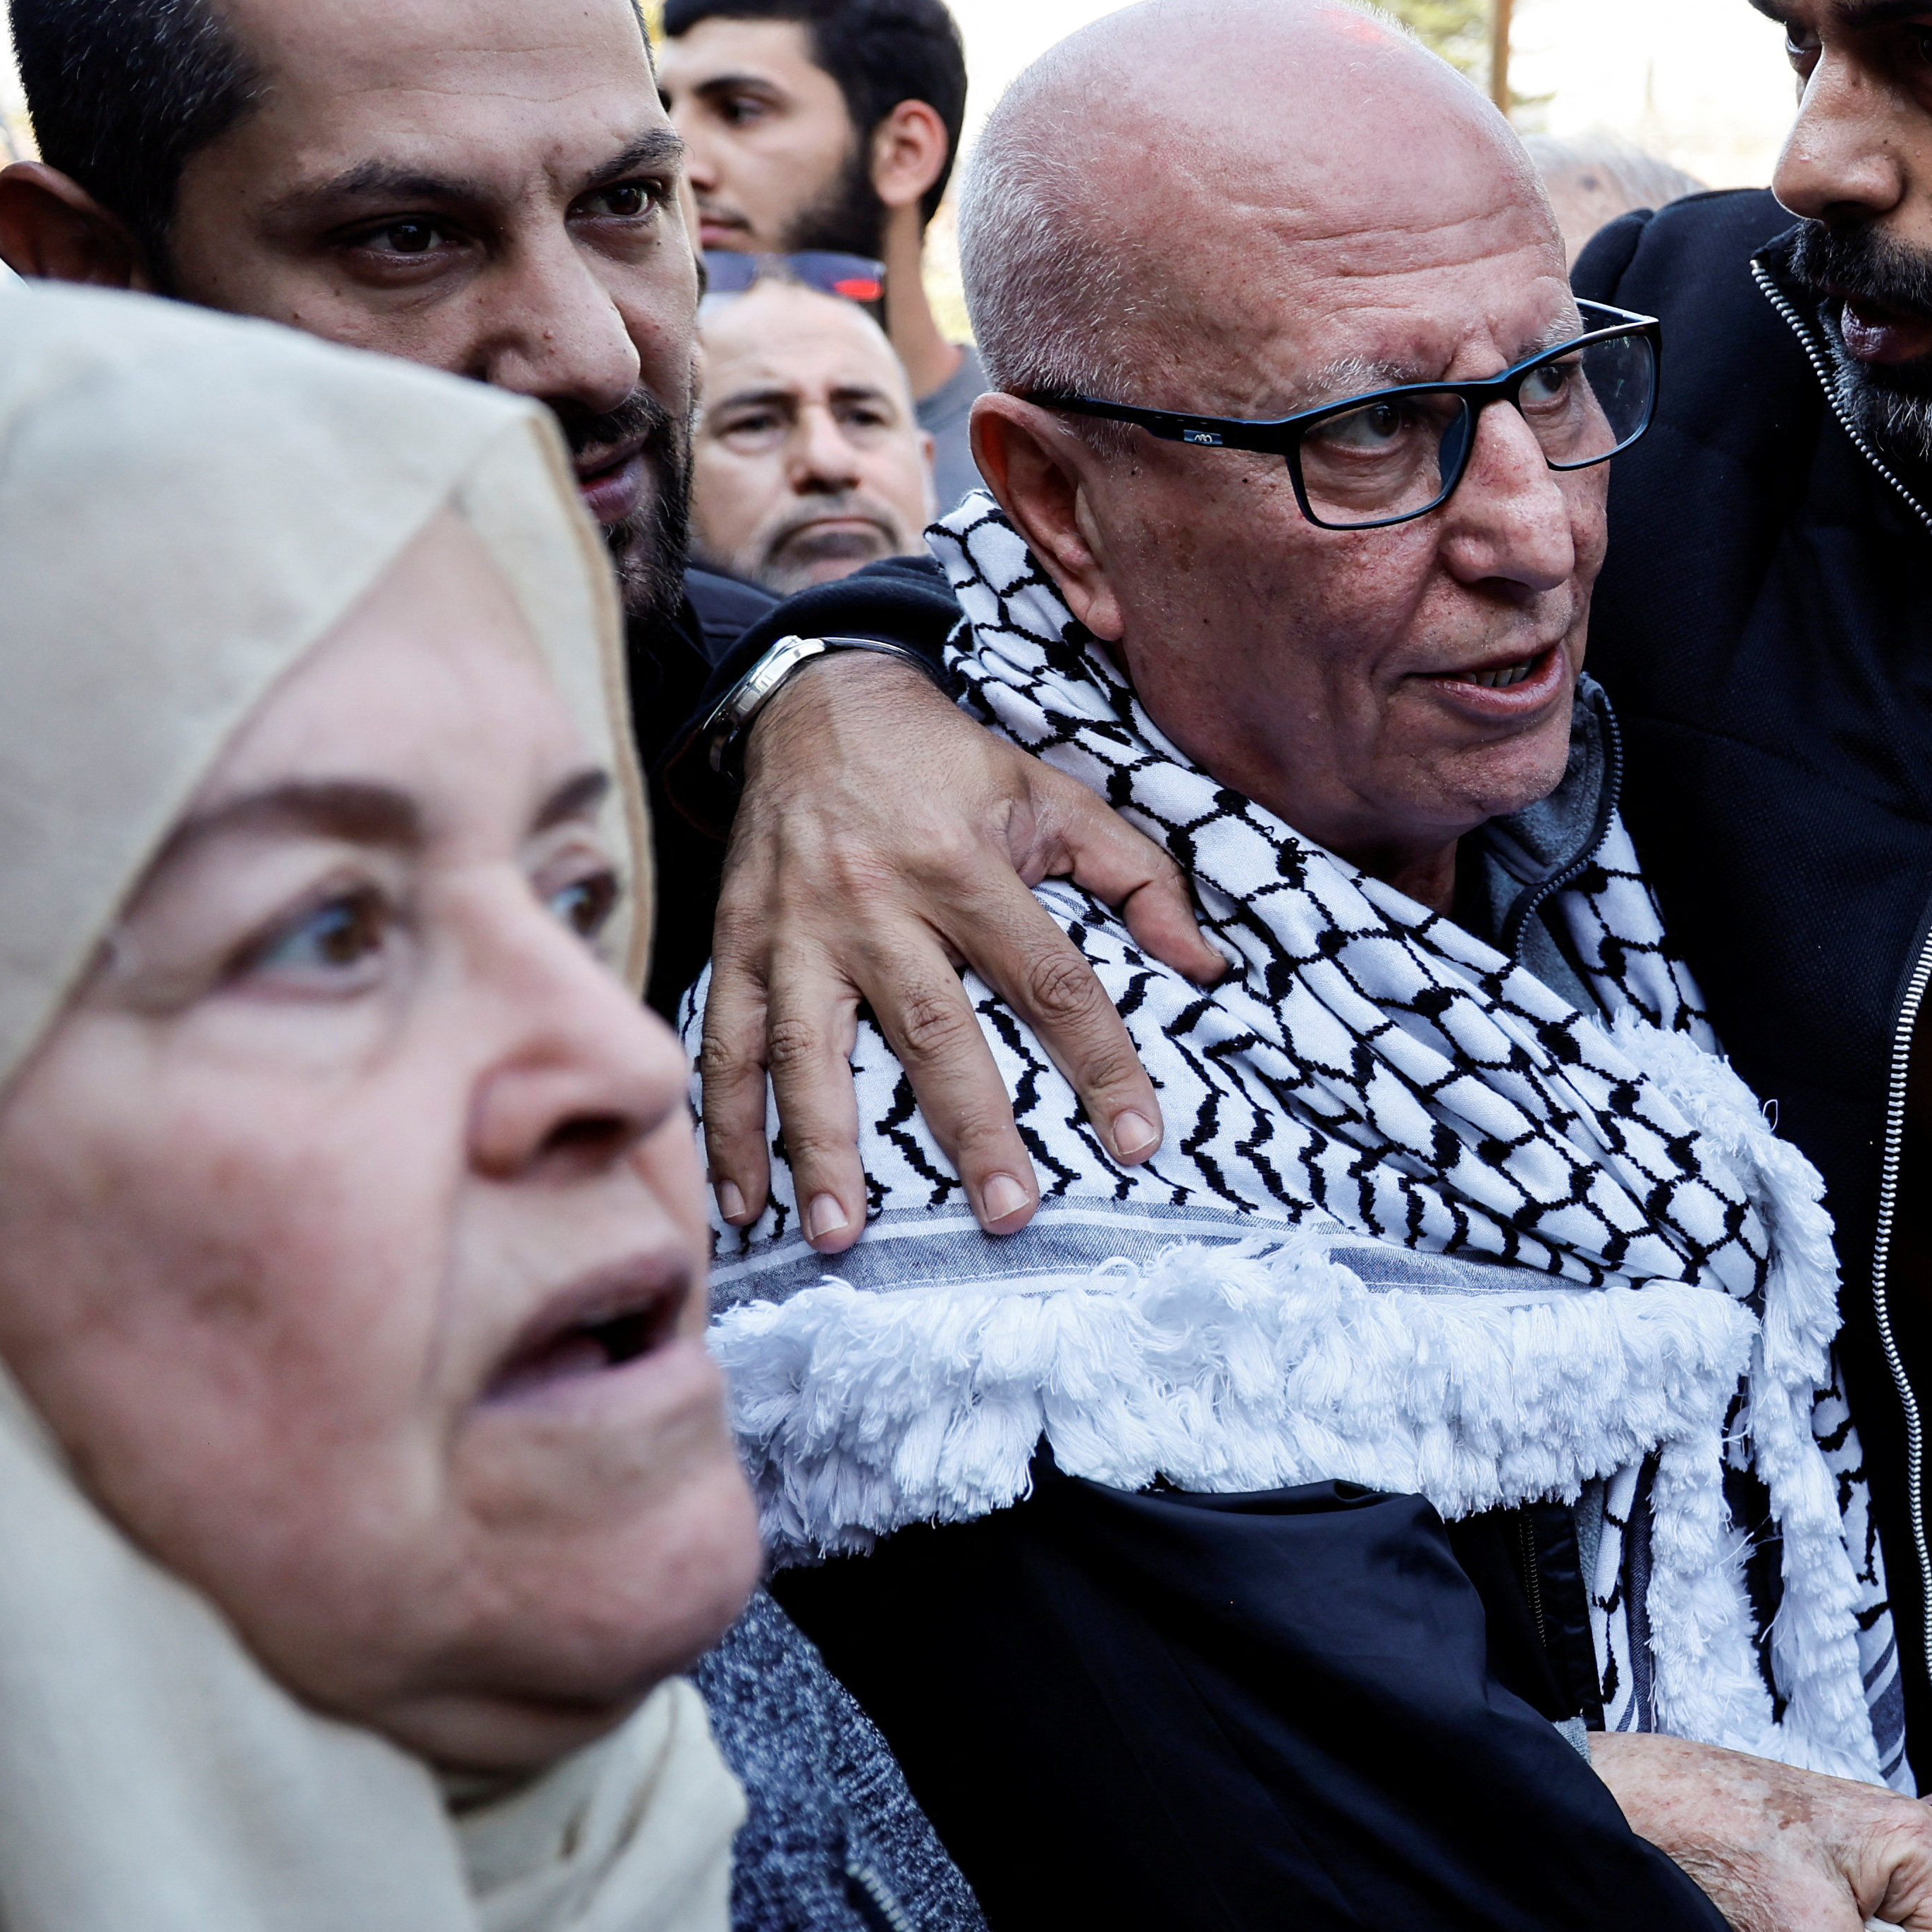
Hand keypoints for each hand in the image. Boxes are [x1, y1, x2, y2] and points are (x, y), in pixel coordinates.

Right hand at [697, 653, 1225, 1250]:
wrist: (812, 697)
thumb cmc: (945, 761)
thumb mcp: (1053, 795)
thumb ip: (1138, 876)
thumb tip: (1206, 966)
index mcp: (966, 867)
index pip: (1051, 982)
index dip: (1101, 1063)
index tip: (1138, 1140)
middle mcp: (876, 903)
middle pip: (932, 1032)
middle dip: (971, 1130)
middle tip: (1006, 1215)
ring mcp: (795, 928)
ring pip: (808, 1051)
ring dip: (821, 1149)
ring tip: (842, 1234)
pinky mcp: (736, 941)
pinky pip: (725, 1042)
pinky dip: (726, 1125)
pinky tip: (744, 1200)